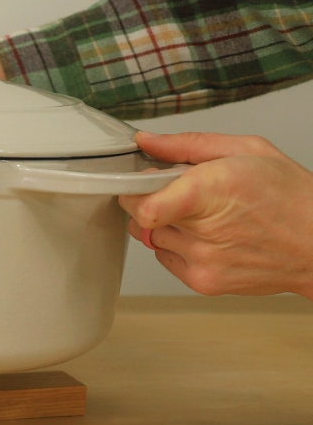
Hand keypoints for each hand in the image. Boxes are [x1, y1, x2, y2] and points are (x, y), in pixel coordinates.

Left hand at [119, 131, 312, 298]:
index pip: (144, 207)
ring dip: (167, 224)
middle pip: (140, 218)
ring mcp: (204, 262)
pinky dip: (178, 245)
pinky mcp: (204, 283)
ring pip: (152, 238)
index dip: (133, 192)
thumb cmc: (291, 196)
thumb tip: (147, 141)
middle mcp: (206, 231)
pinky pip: (166, 258)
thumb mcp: (247, 150)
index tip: (140, 183)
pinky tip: (210, 236)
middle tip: (183, 193)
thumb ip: (188, 144)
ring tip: (206, 215)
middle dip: (152, 200)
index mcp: (213, 191)